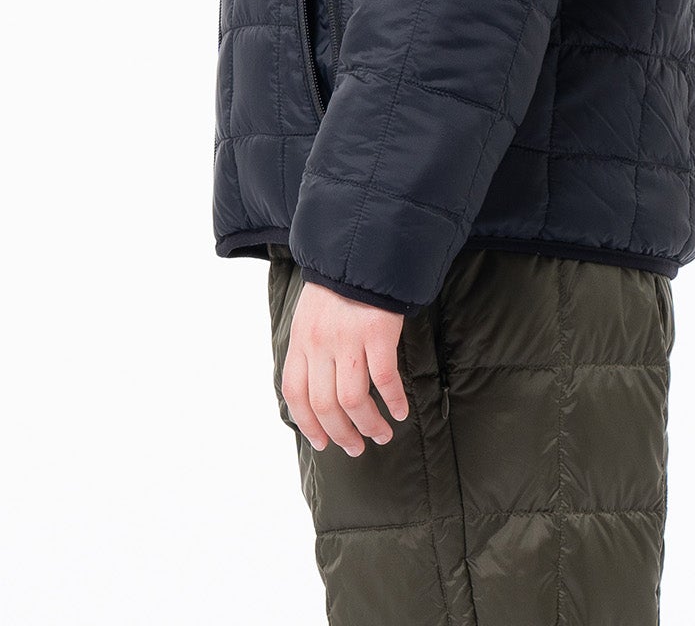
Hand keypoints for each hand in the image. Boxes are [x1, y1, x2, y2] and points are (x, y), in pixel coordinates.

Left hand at [282, 278, 410, 455]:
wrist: (363, 246)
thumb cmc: (340, 282)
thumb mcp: (312, 312)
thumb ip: (312, 347)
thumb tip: (318, 388)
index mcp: (301, 339)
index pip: (295, 394)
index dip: (308, 425)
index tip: (323, 443)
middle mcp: (320, 343)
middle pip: (325, 405)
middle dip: (341, 434)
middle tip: (356, 448)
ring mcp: (348, 338)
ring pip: (353, 400)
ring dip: (368, 426)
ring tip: (381, 435)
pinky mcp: (377, 332)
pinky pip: (385, 379)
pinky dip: (393, 401)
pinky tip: (400, 411)